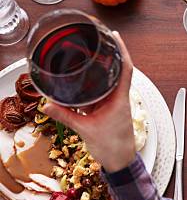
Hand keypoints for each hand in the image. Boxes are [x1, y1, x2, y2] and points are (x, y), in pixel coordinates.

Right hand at [43, 32, 135, 172]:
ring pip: (108, 82)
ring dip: (100, 70)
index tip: (116, 37)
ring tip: (88, 57)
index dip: (122, 51)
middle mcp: (120, 98)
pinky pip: (100, 93)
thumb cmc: (112, 147)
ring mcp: (114, 104)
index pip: (126, 69)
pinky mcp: (108, 110)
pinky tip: (82, 81)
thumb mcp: (85, 129)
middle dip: (108, 56)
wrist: (120, 161)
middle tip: (97, 41)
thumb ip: (66, 116)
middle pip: (117, 71)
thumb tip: (48, 104)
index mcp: (120, 99)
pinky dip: (92, 86)